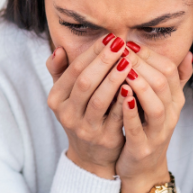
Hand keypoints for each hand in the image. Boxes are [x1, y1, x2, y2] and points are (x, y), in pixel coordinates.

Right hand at [46, 35, 129, 179]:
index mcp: (56, 100)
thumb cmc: (81, 115)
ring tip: (129, 60)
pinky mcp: (104, 138)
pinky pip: (117, 116)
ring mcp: (85, 128)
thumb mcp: (66, 96)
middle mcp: (67, 114)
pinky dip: (126, 99)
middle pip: (85, 82)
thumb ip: (60, 72)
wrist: (90, 155)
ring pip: (100, 99)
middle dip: (104, 61)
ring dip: (115, 77)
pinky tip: (136, 84)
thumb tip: (59, 49)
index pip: (74, 70)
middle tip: (120, 43)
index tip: (109, 37)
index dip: (91, 52)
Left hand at [116, 42, 192, 192]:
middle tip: (121, 51)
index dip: (149, 54)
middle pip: (163, 83)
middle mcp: (170, 114)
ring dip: (140, 85)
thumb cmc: (148, 128)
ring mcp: (158, 132)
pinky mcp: (142, 148)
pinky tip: (120, 97)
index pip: (169, 70)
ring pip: (155, 105)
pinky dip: (130, 112)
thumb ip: (175, 80)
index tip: (128, 42)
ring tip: (124, 70)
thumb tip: (189, 54)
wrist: (142, 168)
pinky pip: (137, 128)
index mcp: (174, 100)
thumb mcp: (162, 103)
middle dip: (142, 64)